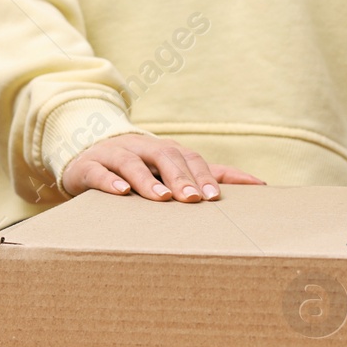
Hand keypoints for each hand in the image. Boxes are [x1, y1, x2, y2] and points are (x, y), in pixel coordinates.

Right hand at [61, 133, 265, 202]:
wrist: (87, 158)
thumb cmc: (141, 170)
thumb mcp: (174, 171)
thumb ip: (213, 176)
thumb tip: (259, 184)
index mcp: (165, 150)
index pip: (188, 158)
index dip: (202, 175)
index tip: (215, 198)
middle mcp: (142, 148)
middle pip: (164, 156)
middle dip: (180, 177)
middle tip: (193, 199)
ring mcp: (114, 155)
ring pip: (132, 162)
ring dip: (147, 180)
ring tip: (163, 198)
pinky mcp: (88, 167)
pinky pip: (98, 172)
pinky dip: (110, 181)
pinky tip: (122, 193)